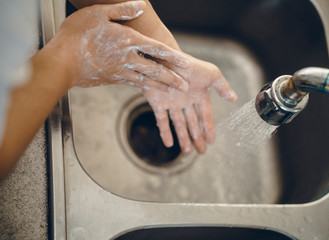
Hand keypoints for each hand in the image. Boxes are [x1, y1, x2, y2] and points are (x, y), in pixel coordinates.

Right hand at [50, 1, 189, 90]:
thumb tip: (140, 5)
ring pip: (146, 80)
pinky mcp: (111, 80)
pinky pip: (132, 84)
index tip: (186, 64)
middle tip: (185, 87)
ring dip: (161, 86)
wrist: (61, 62)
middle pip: (156, 70)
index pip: (157, 49)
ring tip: (173, 91)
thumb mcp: (99, 13)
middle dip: (172, 79)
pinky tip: (148, 88)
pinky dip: (144, 86)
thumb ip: (122, 10)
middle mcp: (128, 59)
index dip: (173, 56)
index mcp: (128, 41)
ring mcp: (120, 72)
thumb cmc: (77, 35)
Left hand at [143, 55, 236, 153]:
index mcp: (199, 96)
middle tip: (201, 152)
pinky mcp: (157, 104)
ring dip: (183, 138)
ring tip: (187, 152)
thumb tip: (235, 99)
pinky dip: (165, 132)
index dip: (208, 129)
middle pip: (192, 124)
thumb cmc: (190, 65)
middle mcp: (185, 102)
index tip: (212, 141)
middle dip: (197, 138)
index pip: (205, 116)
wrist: (167, 57)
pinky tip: (169, 144)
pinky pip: (162, 121)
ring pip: (178, 125)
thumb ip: (223, 86)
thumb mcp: (212, 74)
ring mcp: (171, 104)